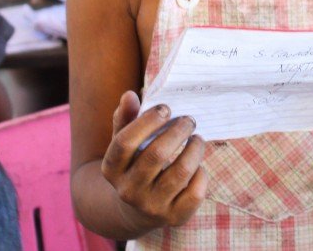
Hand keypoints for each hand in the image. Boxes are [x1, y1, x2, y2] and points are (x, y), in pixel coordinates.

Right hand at [100, 91, 206, 229]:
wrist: (136, 211)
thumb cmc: (134, 165)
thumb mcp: (124, 144)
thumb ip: (126, 118)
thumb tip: (130, 95)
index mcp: (111, 169)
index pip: (125, 143)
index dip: (147, 121)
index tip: (166, 108)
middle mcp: (128, 191)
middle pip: (156, 155)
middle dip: (178, 131)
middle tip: (189, 120)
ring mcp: (152, 206)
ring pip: (181, 172)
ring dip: (195, 148)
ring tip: (197, 138)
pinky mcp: (174, 217)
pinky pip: (196, 192)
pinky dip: (201, 173)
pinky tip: (198, 165)